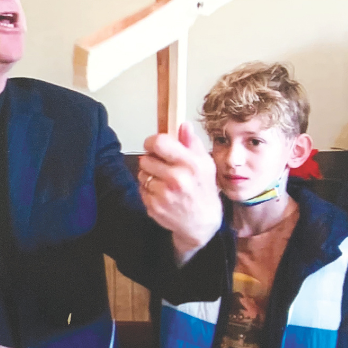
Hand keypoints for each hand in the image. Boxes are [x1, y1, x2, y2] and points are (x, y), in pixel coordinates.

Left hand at [139, 121, 222, 263]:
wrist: (202, 223)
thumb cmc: (204, 190)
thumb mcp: (206, 164)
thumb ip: (192, 144)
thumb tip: (184, 125)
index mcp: (190, 164)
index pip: (159, 143)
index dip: (152, 141)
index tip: (154, 145)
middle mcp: (176, 179)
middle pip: (146, 158)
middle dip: (152, 160)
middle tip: (162, 166)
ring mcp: (164, 195)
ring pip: (142, 174)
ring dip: (149, 175)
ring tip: (163, 181)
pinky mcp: (154, 207)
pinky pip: (141, 189)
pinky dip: (148, 189)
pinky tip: (162, 193)